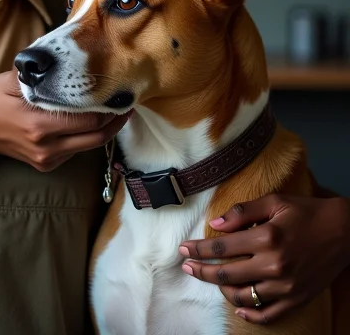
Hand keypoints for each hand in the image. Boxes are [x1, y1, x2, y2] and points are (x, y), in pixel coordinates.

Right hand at [0, 70, 129, 170]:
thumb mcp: (8, 81)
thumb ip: (34, 72)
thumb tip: (55, 54)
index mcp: (39, 124)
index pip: (87, 119)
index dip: (108, 108)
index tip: (119, 93)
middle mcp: (47, 146)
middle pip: (96, 136)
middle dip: (114, 121)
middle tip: (126, 103)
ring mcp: (47, 158)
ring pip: (89, 145)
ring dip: (104, 129)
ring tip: (114, 110)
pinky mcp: (46, 164)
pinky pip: (76, 150)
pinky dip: (87, 135)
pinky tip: (90, 120)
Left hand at [179, 193, 349, 323]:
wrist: (344, 232)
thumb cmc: (306, 212)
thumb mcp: (273, 202)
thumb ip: (242, 212)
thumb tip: (215, 224)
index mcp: (266, 238)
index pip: (221, 248)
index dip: (198, 250)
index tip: (183, 249)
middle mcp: (274, 265)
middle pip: (226, 274)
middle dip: (201, 271)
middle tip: (186, 266)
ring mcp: (286, 286)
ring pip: (243, 296)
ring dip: (221, 290)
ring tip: (210, 280)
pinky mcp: (297, 298)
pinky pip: (269, 313)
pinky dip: (251, 314)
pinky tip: (238, 308)